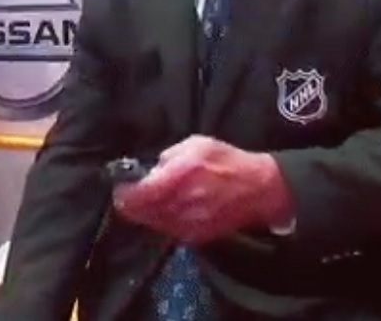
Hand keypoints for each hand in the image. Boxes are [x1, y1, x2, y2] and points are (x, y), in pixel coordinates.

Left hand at [112, 136, 290, 242]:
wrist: (259, 189)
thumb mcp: (196, 144)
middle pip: (141, 212)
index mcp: (181, 175)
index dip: (124, 191)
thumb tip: (151, 170)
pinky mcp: (197, 235)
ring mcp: (190, 223)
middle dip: (130, 203)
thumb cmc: (226, 160)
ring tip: (148, 200)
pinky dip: (161, 221)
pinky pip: (168, 230)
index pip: (141, 193)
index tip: (121, 185)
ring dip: (144, 213)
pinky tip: (165, 209)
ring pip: (152, 223)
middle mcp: (183, 202)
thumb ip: (169, 156)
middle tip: (129, 194)